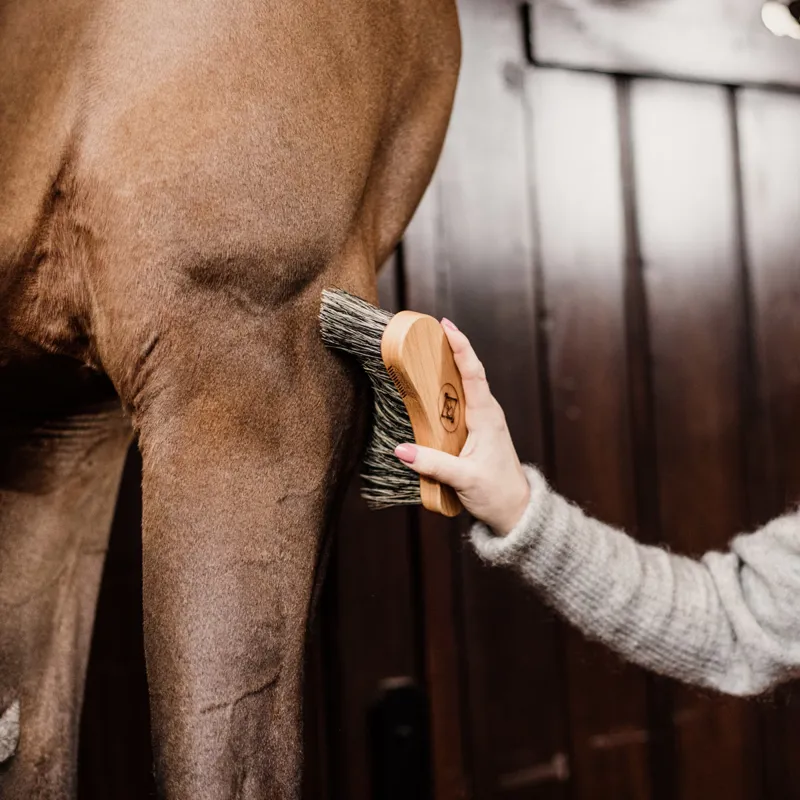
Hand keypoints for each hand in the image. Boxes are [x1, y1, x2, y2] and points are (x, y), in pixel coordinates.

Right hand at [394, 318, 530, 535]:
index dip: (461, 347)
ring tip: (424, 350)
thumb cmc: (496, 493)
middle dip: (449, 347)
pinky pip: (460, 401)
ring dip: (446, 367)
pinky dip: (445, 388)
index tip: (446, 326)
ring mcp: (483, 420)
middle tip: (426, 330)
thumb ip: (433, 464)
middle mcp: (486, 412)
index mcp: (487, 417)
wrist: (516, 510)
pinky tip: (429, 386)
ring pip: (464, 385)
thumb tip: (401, 450)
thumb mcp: (463, 479)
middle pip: (467, 371)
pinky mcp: (476, 430)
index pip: (473, 373)